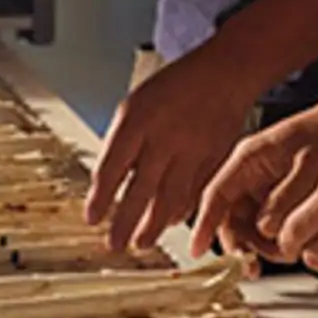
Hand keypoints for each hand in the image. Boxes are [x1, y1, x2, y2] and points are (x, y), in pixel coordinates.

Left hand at [86, 43, 263, 252]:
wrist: (226, 72)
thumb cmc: (178, 85)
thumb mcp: (138, 101)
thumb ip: (123, 139)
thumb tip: (107, 179)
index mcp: (138, 118)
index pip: (112, 166)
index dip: (100, 197)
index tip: (92, 218)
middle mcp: (165, 136)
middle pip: (140, 189)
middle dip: (125, 222)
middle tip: (115, 245)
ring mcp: (192, 149)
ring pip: (170, 198)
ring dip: (153, 226)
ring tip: (141, 242)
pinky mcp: (214, 159)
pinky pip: (195, 193)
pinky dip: (181, 211)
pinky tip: (170, 222)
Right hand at [190, 98, 317, 264]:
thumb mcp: (310, 167)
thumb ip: (285, 198)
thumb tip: (266, 228)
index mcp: (249, 158)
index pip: (216, 195)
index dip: (204, 224)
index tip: (196, 250)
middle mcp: (251, 174)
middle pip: (231, 217)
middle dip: (240, 244)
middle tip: (252, 266)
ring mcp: (265, 187)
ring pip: (251, 227)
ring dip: (262, 246)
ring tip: (286, 253)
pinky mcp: (281, 198)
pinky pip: (271, 225)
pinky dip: (279, 240)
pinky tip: (296, 246)